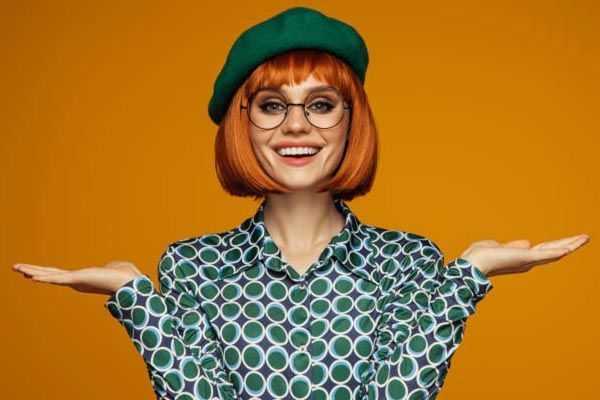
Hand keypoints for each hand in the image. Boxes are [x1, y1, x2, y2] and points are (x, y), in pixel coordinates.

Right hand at [11, 260, 142, 294]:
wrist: (130, 283)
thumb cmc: (126, 276)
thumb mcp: (116, 267)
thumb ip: (111, 266)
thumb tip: (112, 266)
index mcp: (82, 279)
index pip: (60, 275)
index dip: (47, 273)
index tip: (34, 273)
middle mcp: (76, 281)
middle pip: (50, 274)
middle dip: (33, 271)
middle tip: (17, 268)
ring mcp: (76, 281)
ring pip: (50, 275)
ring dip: (33, 271)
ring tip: (17, 268)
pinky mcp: (78, 279)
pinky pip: (58, 279)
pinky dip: (45, 278)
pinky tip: (32, 277)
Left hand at [460, 234, 589, 277]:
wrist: (472, 263)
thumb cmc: (480, 255)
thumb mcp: (500, 246)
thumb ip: (514, 246)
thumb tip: (528, 243)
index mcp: (521, 258)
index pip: (543, 250)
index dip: (555, 245)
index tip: (567, 242)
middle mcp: (527, 261)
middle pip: (553, 250)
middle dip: (569, 244)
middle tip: (585, 237)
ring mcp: (528, 260)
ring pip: (554, 252)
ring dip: (571, 244)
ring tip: (585, 238)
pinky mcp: (526, 257)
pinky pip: (546, 254)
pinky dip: (558, 251)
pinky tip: (570, 247)